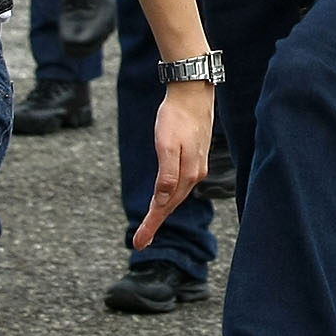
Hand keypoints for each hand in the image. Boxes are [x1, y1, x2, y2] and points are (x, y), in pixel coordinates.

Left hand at [134, 81, 215, 246]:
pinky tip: (164, 198)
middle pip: (171, 204)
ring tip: (149, 226)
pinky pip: (180, 183)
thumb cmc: (176, 116)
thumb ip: (166, 175)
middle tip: (140, 242)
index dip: (151, 225)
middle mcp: (194, 174)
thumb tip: (161, 201)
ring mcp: (196, 165)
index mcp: (187, 174)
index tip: (139, 243)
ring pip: (176, 195)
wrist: (192, 92)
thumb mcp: (166, 145)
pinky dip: (169, 195)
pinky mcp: (195, 156)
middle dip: (155, 223)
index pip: (165, 206)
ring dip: (162, 211)